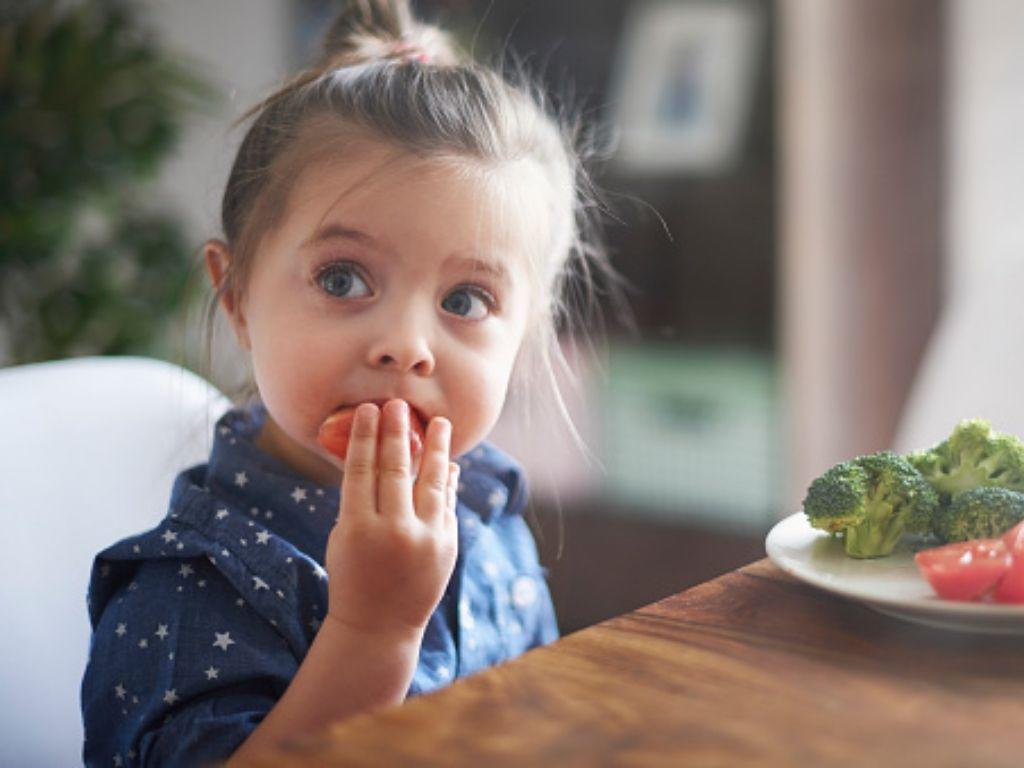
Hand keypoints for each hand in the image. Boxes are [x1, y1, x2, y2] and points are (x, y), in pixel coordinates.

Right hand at [324, 399, 458, 639]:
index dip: (366, 437)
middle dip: (397, 433)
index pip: (362, 470)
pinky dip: (448, 482)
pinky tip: (448, 462)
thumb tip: (381, 456)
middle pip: (395, 469)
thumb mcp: (344, 537)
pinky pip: (447, 504)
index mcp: (357, 528)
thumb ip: (361, 500)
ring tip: (440, 423)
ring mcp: (425, 539)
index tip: (369, 410)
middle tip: (399, 404)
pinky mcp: (447, 546)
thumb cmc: (353, 575)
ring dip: (436, 449)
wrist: (379, 626)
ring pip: (432, 482)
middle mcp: (393, 532)